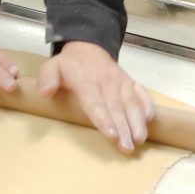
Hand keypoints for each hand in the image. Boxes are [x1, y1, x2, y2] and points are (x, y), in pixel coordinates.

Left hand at [37, 41, 153, 153]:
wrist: (87, 46)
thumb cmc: (69, 64)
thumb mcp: (52, 66)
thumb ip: (47, 78)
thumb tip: (44, 92)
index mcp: (85, 81)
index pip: (95, 102)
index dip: (103, 118)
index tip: (111, 134)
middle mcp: (106, 82)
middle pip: (115, 107)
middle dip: (123, 128)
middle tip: (127, 148)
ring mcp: (120, 81)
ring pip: (131, 102)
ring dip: (137, 121)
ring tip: (140, 140)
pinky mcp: (130, 81)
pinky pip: (141, 92)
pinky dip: (147, 104)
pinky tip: (150, 119)